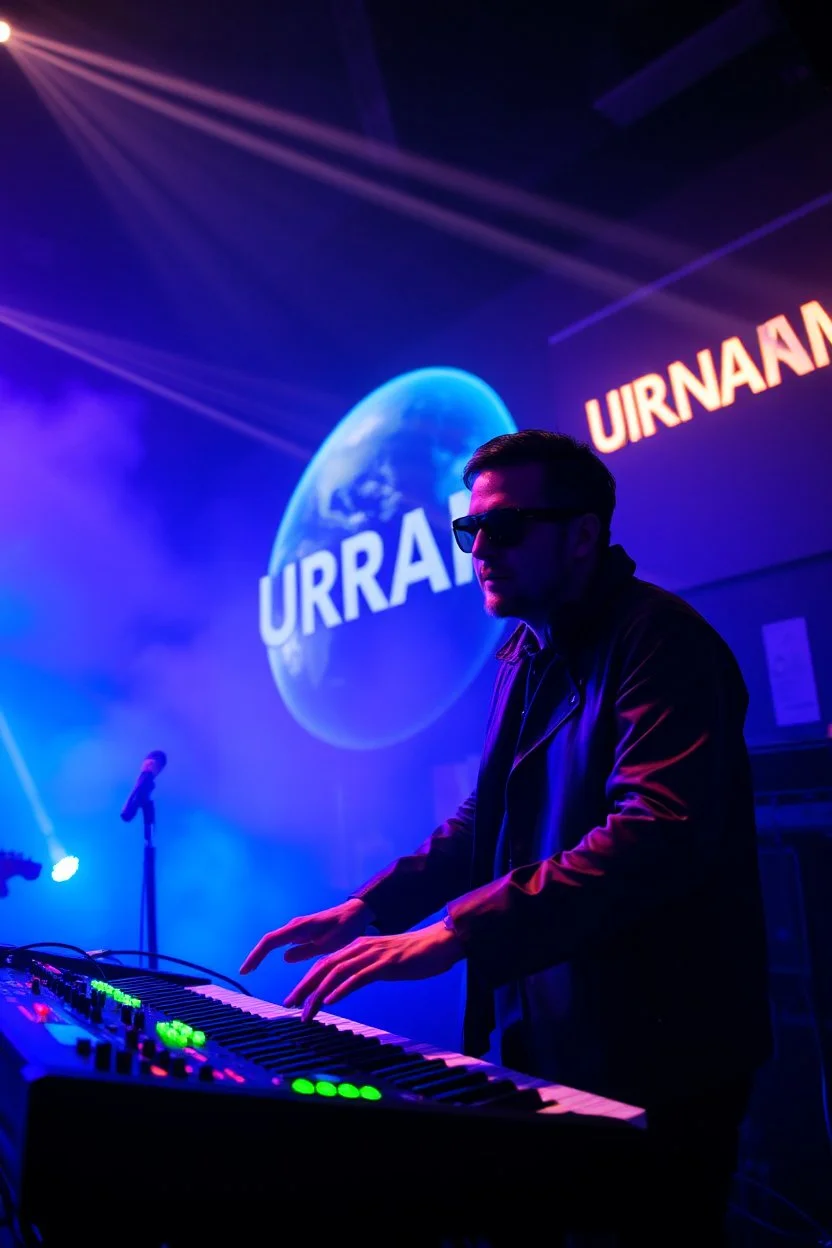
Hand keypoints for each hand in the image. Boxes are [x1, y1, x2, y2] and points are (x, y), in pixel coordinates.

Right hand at [240, 898, 371, 973]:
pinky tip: (270, 960)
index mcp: (299, 928)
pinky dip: (272, 951)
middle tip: (245, 972)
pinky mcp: (301, 932)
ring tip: (251, 969)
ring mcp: (297, 928)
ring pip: (274, 941)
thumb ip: (307, 950)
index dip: (257, 955)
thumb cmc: (345, 928)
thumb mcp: (328, 944)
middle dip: (255, 955)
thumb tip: (284, 957)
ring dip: (262, 953)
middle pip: (269, 941)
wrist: (355, 914)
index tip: (246, 970)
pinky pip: (282, 941)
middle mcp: (295, 926)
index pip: (271, 941)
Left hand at [284, 920, 464, 1020]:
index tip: (294, 999)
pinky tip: (331, 1001)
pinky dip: (342, 989)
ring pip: (337, 973)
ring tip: (306, 1011)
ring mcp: (373, 955)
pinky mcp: (386, 964)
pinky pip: (359, 977)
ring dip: (318, 994)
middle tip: (289, 1005)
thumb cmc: (414, 955)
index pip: (325, 964)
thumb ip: (365, 970)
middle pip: (325, 967)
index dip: (307, 981)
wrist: (439, 942)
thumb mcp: (383, 962)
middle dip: (304, 987)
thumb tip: (348, 985)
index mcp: (358, 947)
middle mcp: (360, 948)